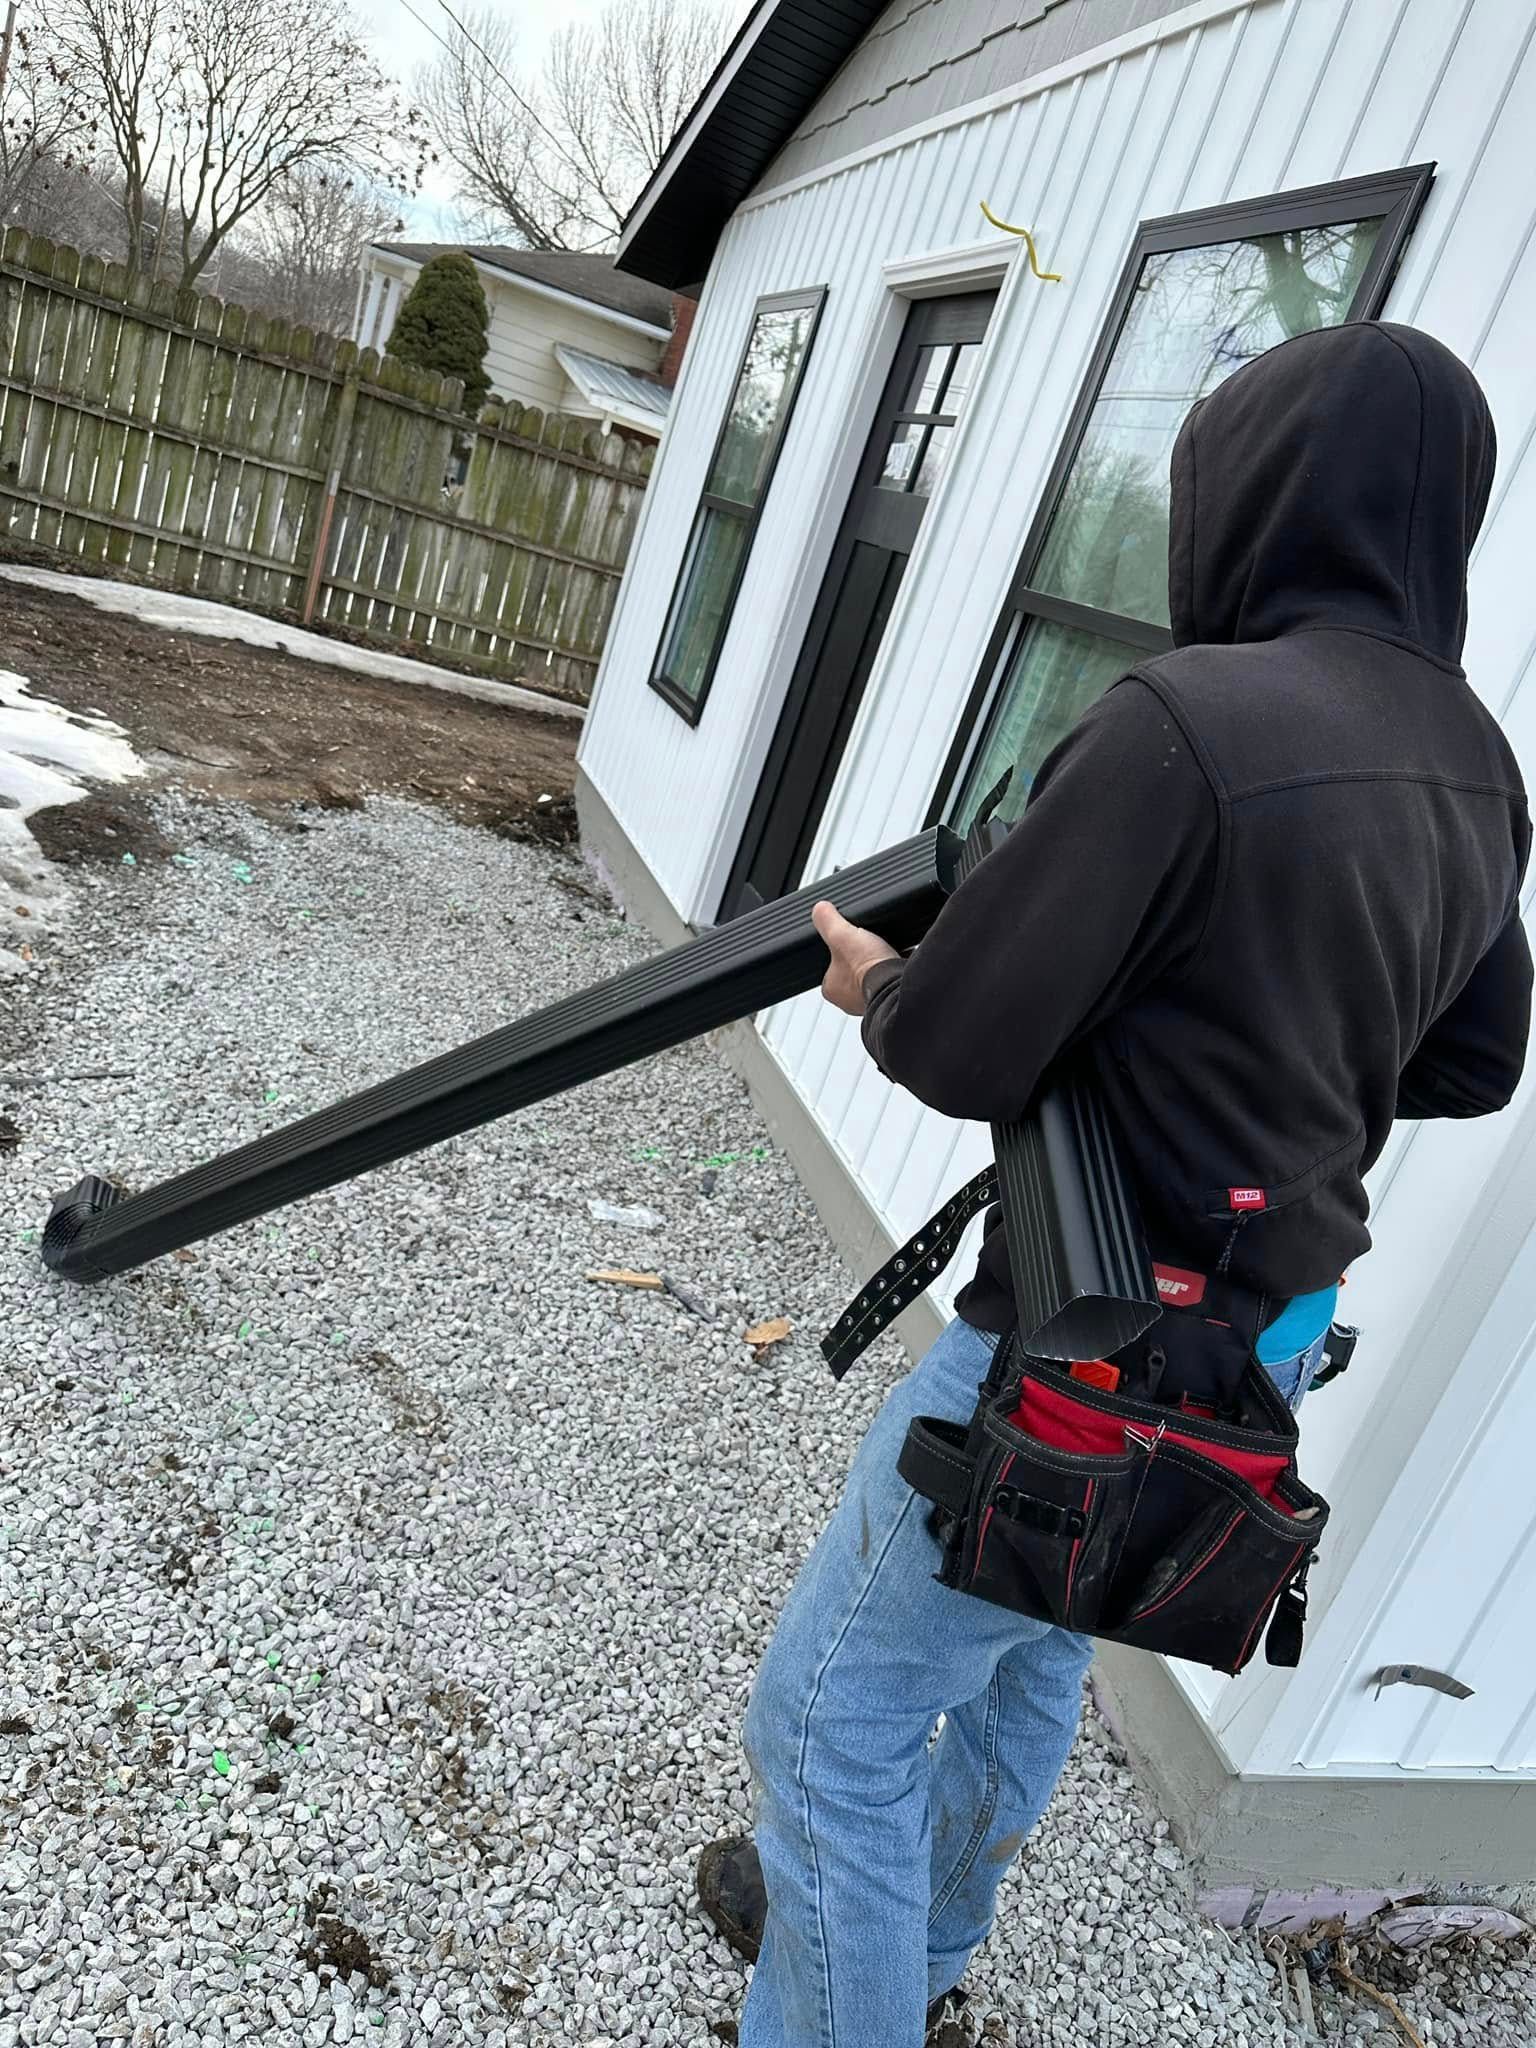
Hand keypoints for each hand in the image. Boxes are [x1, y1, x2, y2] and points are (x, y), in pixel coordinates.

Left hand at [811, 901, 898, 1016]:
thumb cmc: (866, 966)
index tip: (846, 939)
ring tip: (881, 952)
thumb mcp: (840, 933)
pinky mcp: (892, 998)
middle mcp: (849, 999)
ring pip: (873, 975)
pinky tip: (895, 959)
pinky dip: (895, 969)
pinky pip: (892, 978)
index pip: (829, 965)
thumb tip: (820, 909)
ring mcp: (871, 1000)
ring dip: (879, 964)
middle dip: (862, 957)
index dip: (838, 949)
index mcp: (831, 988)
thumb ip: (827, 920)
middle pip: (853, 969)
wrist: (897, 981)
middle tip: (866, 946)